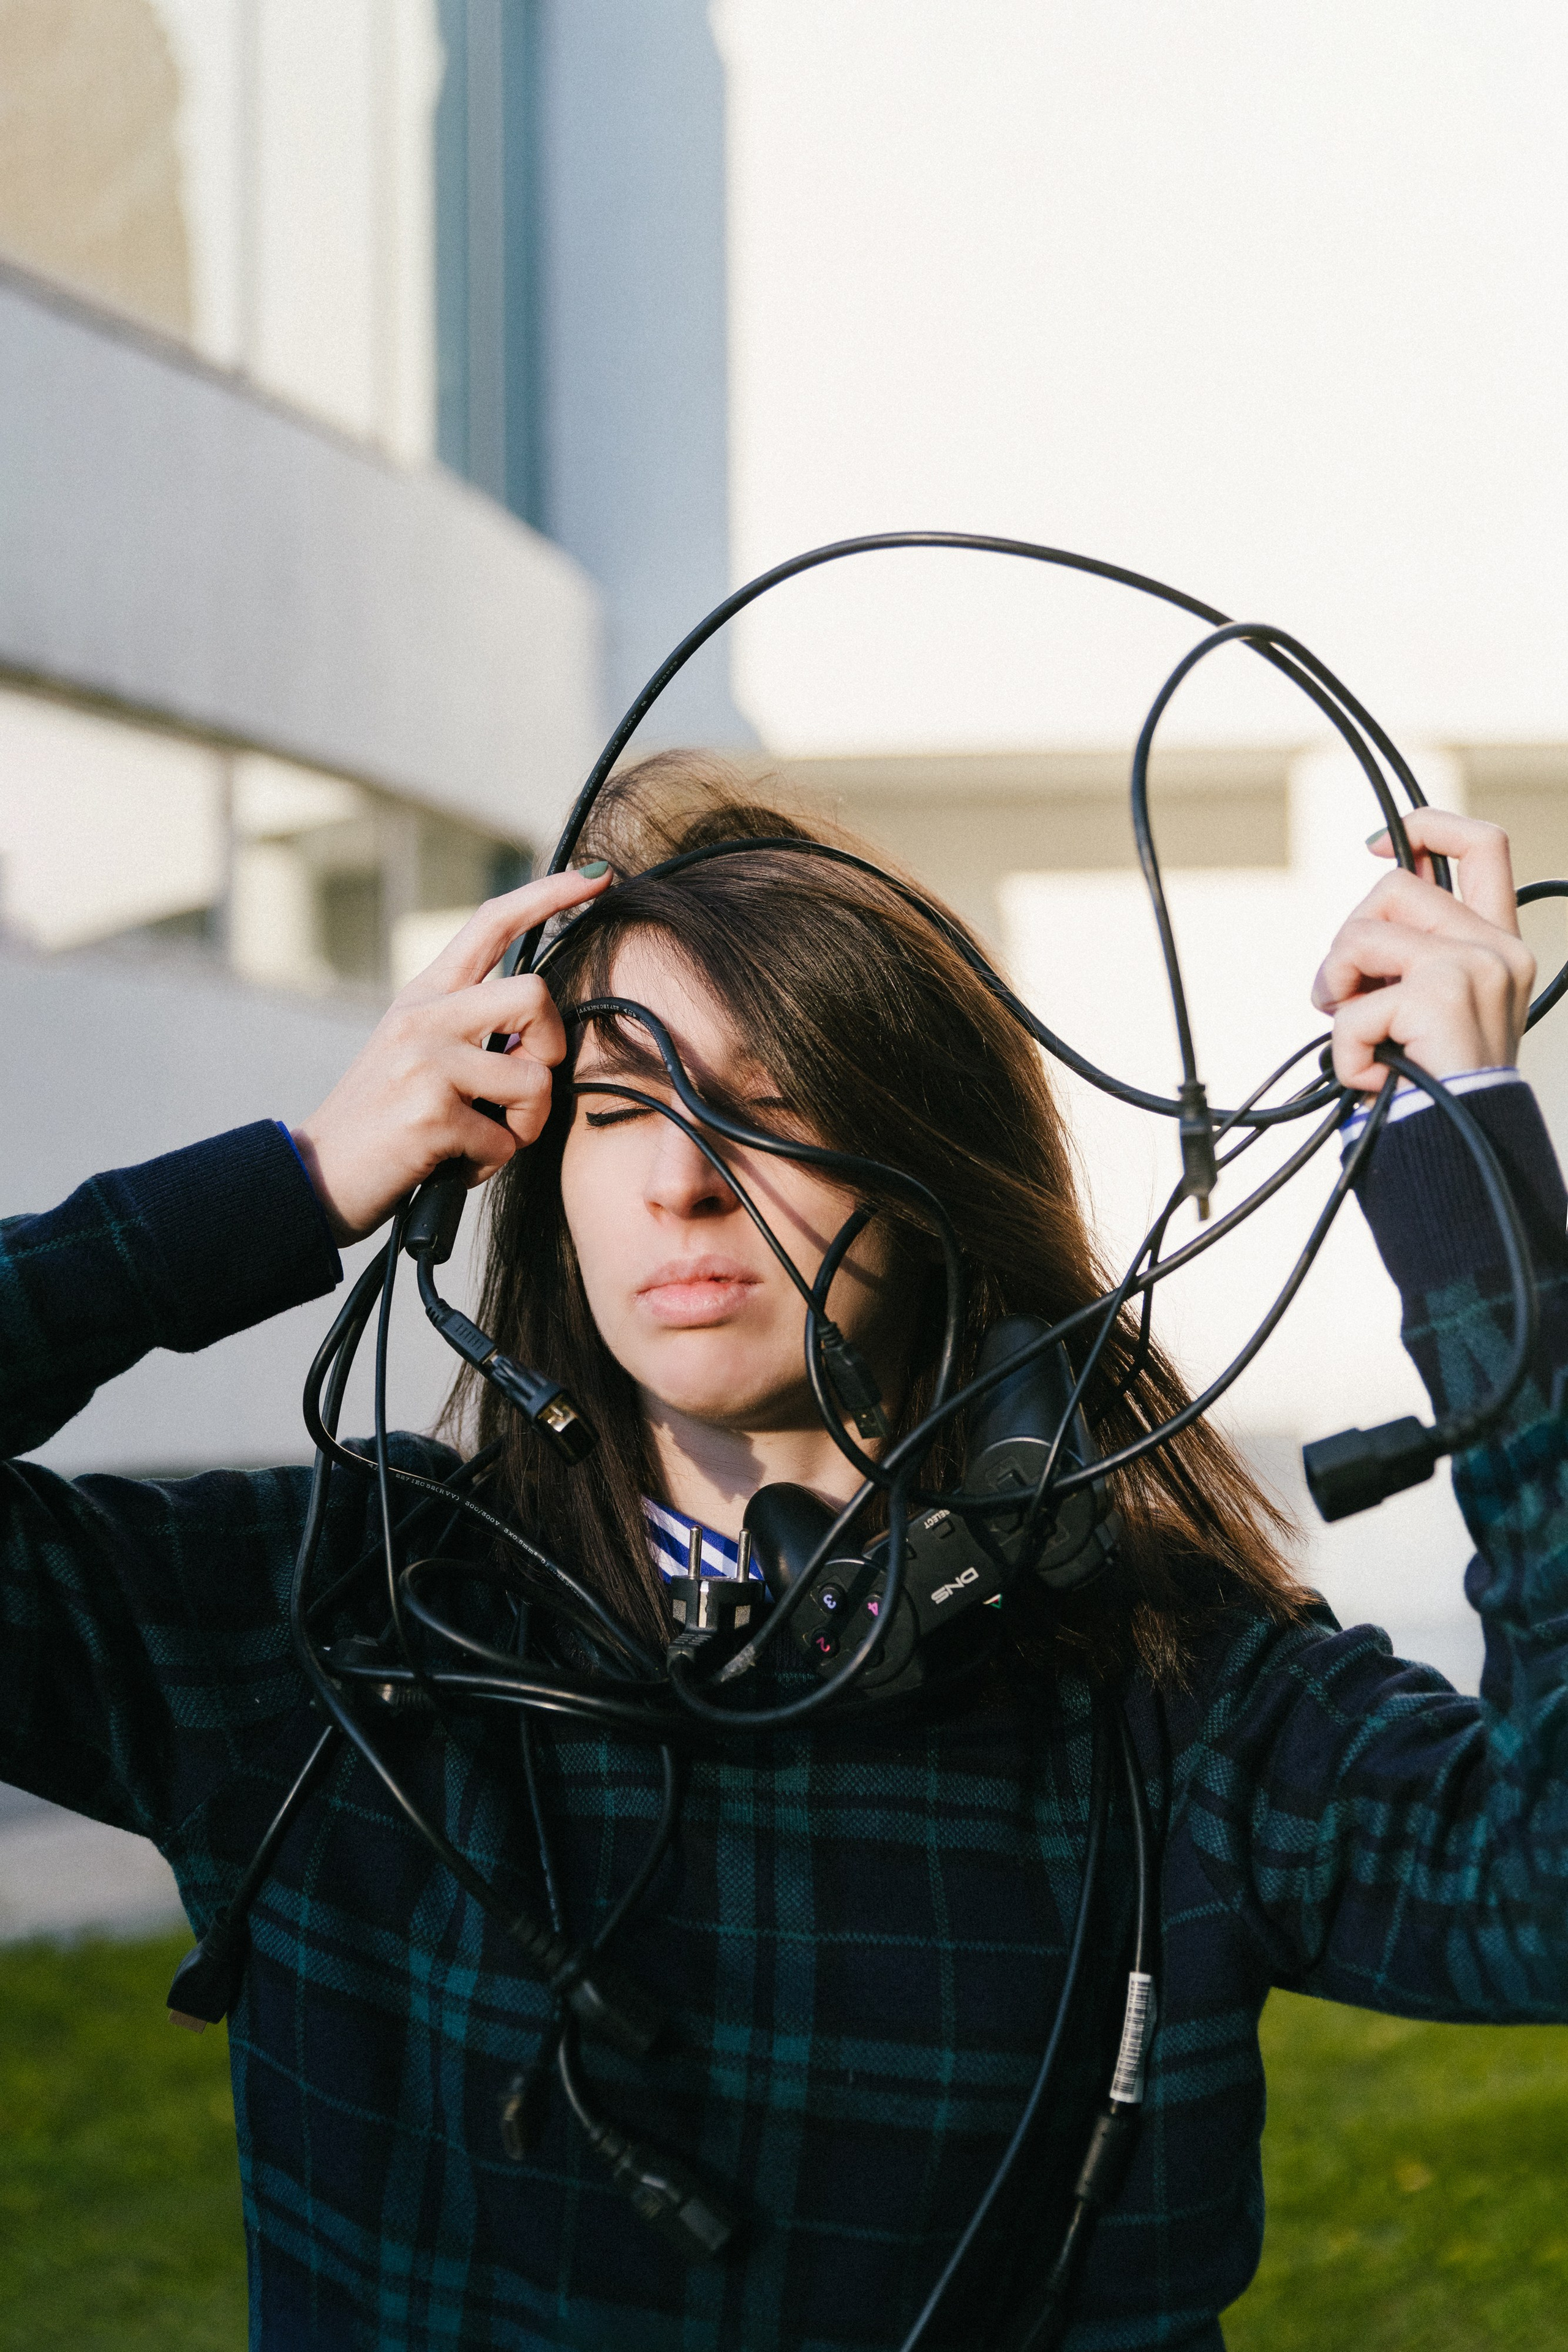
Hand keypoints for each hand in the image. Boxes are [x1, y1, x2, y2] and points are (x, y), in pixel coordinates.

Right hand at [291, 867, 610, 1241]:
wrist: (315, 1178)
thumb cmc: (384, 1126)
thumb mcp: (419, 1057)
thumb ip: (473, 1033)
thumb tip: (543, 1036)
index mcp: (424, 996)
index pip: (491, 922)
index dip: (550, 894)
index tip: (598, 876)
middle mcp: (423, 1016)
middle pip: (535, 995)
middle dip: (551, 1051)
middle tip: (521, 1091)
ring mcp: (424, 1060)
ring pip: (534, 1079)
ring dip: (523, 1127)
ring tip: (479, 1142)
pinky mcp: (429, 1112)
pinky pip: (505, 1140)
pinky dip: (489, 1165)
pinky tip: (451, 1165)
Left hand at [1311, 810, 1534, 1094]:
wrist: (1461, 1150)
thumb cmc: (1434, 1085)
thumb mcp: (1427, 1006)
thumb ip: (1409, 952)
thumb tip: (1366, 908)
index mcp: (1498, 943)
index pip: (1483, 844)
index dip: (1426, 825)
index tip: (1376, 843)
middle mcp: (1499, 948)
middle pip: (1393, 887)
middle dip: (1347, 941)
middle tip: (1348, 999)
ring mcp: (1476, 966)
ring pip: (1360, 934)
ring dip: (1336, 988)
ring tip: (1358, 1038)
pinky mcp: (1442, 993)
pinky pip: (1350, 1003)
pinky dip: (1343, 1048)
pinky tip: (1373, 1076)